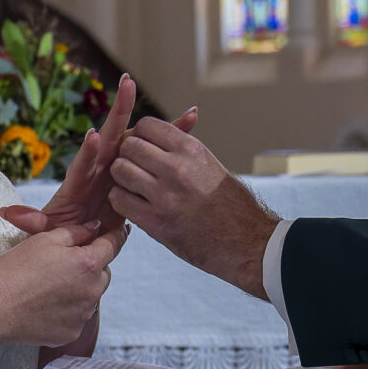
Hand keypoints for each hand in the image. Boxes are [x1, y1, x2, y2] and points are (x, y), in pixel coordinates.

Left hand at [0, 79, 195, 239]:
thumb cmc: (65, 228)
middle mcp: (101, 164)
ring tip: (182, 112)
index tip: (92, 135)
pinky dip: (174, 136)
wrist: (85, 230)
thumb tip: (7, 215)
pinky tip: (193, 119)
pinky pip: (156, 151)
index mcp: (81, 178)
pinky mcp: (135, 170)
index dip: (87, 150)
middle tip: (127, 83)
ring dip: (158, 125)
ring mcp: (120, 165)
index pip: (82, 162)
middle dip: (119, 110)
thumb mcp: (47, 228)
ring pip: (138, 139)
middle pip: (111, 135)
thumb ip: (32, 221)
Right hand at [0, 225, 116, 346]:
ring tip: (49, 287)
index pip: (113, 245)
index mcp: (88, 264)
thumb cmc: (15, 271)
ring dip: (80, 289)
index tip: (121, 231)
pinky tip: (45, 305)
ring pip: (91, 296)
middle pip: (103, 273)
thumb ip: (76, 232)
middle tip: (63, 264)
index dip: (116, 235)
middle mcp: (92, 291)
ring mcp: (83, 315)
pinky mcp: (71, 333)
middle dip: (90, 267)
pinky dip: (68, 310)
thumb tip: (94, 229)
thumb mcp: (44, 239)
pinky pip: (78, 316)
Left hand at [108, 117, 275, 296]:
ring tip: (131, 186)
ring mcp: (165, 196)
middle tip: (134, 168)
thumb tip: (173, 127)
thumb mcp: (211, 165)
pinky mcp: (156, 222)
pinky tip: (132, 203)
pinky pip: (120, 200)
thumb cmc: (231, 205)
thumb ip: (185, 148)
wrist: (247, 243)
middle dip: (127, 155)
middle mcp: (177, 168)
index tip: (142, 148)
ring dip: (121, 178)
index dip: (139, 136)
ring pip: (120, 171)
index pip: (146, 126)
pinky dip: (121, 200)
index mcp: (192, 150)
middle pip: (130, 146)